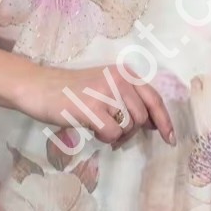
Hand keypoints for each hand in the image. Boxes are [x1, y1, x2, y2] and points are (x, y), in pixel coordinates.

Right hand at [18, 63, 175, 150]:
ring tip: (97, 123)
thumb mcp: (106, 86)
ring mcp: (107, 93)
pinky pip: (113, 134)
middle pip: (141, 118)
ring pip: (128, 127)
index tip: (170, 138)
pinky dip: (104, 137)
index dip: (164, 121)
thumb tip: (154, 124)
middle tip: (110, 128)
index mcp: (126, 73)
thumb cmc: (74, 90)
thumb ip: (130, 99)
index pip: (154, 99)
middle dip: (130, 130)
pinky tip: (90, 127)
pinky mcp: (92, 108)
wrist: (40, 87)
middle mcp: (120, 79)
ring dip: (115, 133)